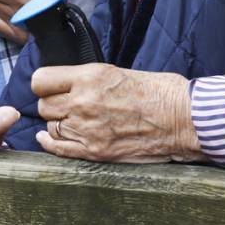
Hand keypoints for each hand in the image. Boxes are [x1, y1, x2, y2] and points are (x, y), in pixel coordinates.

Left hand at [32, 64, 199, 163]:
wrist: (184, 119)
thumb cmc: (158, 92)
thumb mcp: (116, 72)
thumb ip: (86, 79)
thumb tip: (66, 85)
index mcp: (89, 77)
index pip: (40, 80)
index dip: (44, 85)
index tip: (51, 87)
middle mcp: (82, 103)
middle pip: (43, 106)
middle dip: (53, 105)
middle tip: (68, 106)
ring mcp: (87, 129)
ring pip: (50, 127)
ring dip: (58, 124)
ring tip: (75, 122)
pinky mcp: (95, 152)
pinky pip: (58, 149)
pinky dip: (49, 144)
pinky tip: (48, 139)